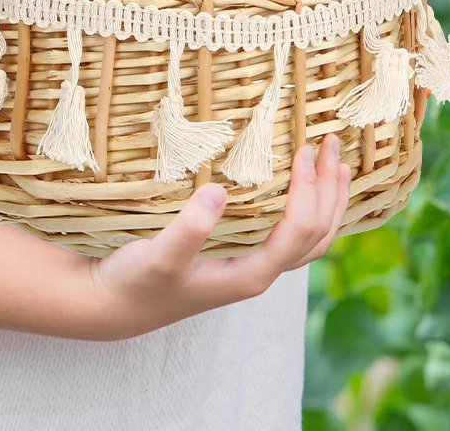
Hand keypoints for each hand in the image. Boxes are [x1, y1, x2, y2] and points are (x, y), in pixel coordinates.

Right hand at [86, 134, 350, 338]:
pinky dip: (309, 209)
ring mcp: (252, 266)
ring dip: (327, 200)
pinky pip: (290, 235)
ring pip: (309, 238)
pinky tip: (304, 188)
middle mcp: (259, 273)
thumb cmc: (136, 282)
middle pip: (317, 234)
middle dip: (330, 190)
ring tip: (336, 164)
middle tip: (332, 144)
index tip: (304, 150)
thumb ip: (188, 230)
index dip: (309, 190)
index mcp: (249, 274)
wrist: (113, 306)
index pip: (298, 230)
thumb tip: (218, 192)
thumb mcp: (157, 256)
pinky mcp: (240, 258)